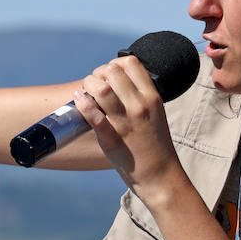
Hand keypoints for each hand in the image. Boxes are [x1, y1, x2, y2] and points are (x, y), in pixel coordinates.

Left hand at [74, 55, 185, 201]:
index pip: (131, 63)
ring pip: (102, 89)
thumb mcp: (155, 114)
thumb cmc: (156, 145)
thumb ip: (140, 97)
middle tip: (94, 85)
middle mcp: (140, 106)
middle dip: (98, 74)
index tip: (108, 75)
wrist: (161, 176)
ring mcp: (126, 122)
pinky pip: (95, 116)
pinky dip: (83, 104)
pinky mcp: (113, 139)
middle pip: (112, 71)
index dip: (114, 63)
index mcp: (152, 97)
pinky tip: (79, 100)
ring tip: (86, 93)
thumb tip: (117, 83)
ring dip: (89, 85)